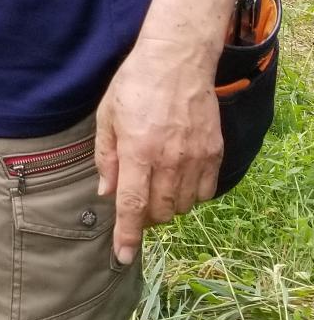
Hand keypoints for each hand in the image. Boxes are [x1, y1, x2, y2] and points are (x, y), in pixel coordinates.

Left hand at [95, 38, 222, 264]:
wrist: (177, 61)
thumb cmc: (134, 85)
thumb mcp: (107, 116)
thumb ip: (106, 157)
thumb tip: (105, 193)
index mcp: (138, 151)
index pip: (131, 205)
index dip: (126, 235)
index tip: (122, 257)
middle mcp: (168, 160)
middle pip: (159, 211)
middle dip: (144, 217)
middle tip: (134, 203)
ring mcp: (195, 158)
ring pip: (182, 206)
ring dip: (166, 206)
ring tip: (154, 186)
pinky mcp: (214, 153)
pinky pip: (204, 192)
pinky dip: (190, 195)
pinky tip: (177, 180)